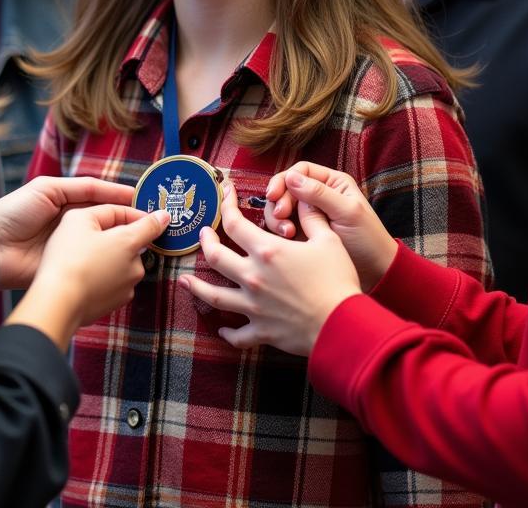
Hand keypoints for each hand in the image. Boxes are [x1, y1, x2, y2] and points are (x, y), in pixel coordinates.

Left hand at [0, 175, 136, 288]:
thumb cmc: (14, 212)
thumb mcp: (48, 189)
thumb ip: (82, 188)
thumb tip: (114, 190)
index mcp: (66, 202)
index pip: (102, 199)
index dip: (123, 201)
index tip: (146, 204)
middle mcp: (70, 224)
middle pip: (105, 222)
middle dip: (127, 223)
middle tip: (154, 226)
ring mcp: (69, 248)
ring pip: (101, 244)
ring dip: (121, 244)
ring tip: (145, 244)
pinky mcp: (65, 269)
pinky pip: (91, 264)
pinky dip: (107, 264)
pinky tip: (124, 263)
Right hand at [6, 204, 170, 349]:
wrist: (57, 301)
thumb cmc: (67, 257)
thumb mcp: (79, 219)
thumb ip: (109, 211)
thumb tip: (138, 216)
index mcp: (130, 242)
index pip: (152, 226)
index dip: (155, 217)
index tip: (162, 214)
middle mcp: (135, 266)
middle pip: (132, 246)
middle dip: (118, 240)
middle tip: (93, 239)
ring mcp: (127, 287)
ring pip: (123, 266)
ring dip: (111, 261)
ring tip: (85, 261)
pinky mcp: (116, 304)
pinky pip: (114, 283)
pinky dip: (104, 279)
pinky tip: (85, 278)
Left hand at [178, 184, 360, 356]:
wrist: (343, 326)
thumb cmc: (337, 281)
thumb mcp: (328, 241)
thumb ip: (311, 217)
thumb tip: (304, 199)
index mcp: (267, 250)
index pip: (234, 222)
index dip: (225, 204)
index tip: (224, 193)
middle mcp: (253, 276)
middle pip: (214, 256)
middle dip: (205, 241)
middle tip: (202, 234)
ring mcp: (253, 305)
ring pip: (213, 295)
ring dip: (196, 286)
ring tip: (184, 279)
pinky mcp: (260, 331)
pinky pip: (237, 334)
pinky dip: (228, 332)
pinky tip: (223, 328)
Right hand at [266, 162, 396, 290]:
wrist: (375, 272)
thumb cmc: (368, 239)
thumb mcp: (347, 212)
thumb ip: (319, 193)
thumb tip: (290, 176)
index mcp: (332, 183)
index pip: (300, 171)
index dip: (284, 180)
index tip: (274, 195)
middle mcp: (318, 195)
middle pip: (286, 189)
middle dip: (279, 201)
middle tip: (281, 216)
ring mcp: (309, 215)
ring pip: (281, 208)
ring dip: (277, 217)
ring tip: (287, 233)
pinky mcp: (303, 233)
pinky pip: (283, 226)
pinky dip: (280, 231)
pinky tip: (287, 239)